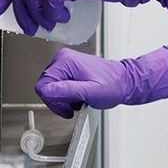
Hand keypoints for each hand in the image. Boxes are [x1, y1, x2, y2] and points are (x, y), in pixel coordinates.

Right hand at [34, 47, 167, 118]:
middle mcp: (63, 59)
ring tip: (79, 100)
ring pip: (51, 87)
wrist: (124, 81)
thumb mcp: (91, 92)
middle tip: (75, 105)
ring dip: (63, 99)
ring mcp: (65, 62)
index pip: (43, 85)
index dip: (53, 101)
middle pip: (46, 86)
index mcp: (65, 61)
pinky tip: (78, 96)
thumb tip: (49, 90)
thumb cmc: (113, 85)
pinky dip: (66, 95)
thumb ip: (68, 91)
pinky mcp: (68, 68)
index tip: (67, 108)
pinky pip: (57, 86)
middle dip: (59, 100)